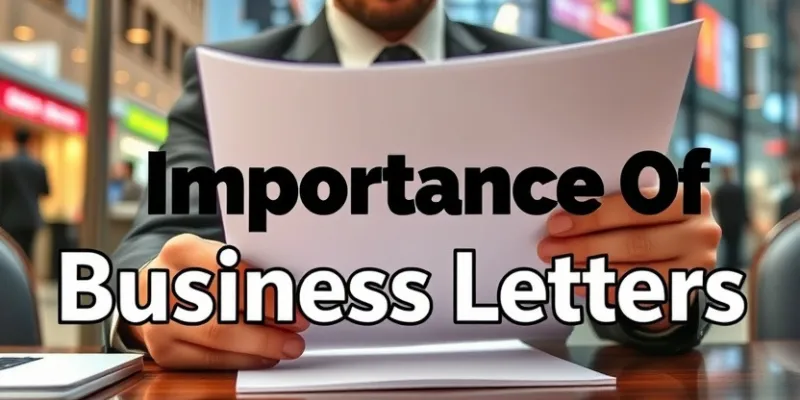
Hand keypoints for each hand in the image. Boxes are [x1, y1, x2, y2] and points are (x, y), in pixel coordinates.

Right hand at [125, 234, 309, 369]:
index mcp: (181, 251)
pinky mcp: (164, 352)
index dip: (267, 292)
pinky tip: (264, 355)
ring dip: (262, 344)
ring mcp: (159, 322)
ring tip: (288, 344)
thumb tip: (290, 298)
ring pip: (218, 337)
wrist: (150, 294)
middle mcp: (164, 286)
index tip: (295, 303)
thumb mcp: (213, 257)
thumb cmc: (193, 274)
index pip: (231, 272)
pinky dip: (244, 359)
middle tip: (298, 325)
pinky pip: (210, 361)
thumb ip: (244, 271)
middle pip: (225, 307)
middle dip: (270, 321)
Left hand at [538, 186, 720, 331]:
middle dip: (584, 245)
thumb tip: (563, 217)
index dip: (595, 215)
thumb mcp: (640, 205)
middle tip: (548, 248)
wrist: (677, 257)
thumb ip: (615, 205)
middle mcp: (703, 232)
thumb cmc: (649, 222)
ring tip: (557, 266)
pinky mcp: (685, 295)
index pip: (638, 204)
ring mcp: (698, 267)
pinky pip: (637, 295)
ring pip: (635, 271)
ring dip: (589, 270)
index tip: (557, 224)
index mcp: (690, 197)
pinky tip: (577, 283)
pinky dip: (602, 289)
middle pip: (635, 241)